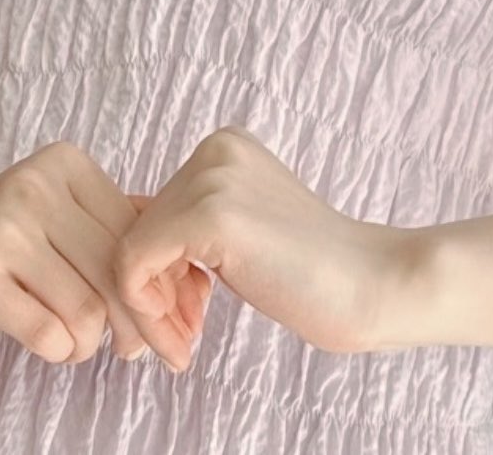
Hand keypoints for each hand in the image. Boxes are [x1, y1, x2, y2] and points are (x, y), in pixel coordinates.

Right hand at [0, 141, 184, 366]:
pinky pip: (48, 332)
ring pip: (87, 308)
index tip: (173, 324)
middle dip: (139, 324)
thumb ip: (113, 229)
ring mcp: (2, 230)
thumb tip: (189, 277)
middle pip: (116, 274)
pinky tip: (54, 345)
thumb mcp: (58, 212)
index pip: (136, 237)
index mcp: (65, 166)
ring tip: (78, 342)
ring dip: (92, 340)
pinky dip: (63, 350)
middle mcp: (35, 188)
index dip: (161, 288)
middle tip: (140, 352)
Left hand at [112, 127, 423, 367]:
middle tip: (182, 339)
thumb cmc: (313, 274)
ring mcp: (212, 177)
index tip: (183, 317)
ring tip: (184, 345)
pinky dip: (149, 313)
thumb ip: (189, 227)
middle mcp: (213, 150)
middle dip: (153, 294)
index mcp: (222, 148)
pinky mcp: (209, 213)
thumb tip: (119, 237)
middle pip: (135, 228)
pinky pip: (135, 266)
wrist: (373, 286)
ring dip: (150, 310)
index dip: (157, 272)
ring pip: (130, 250)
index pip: (149, 209)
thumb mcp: (240, 234)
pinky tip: (184, 342)